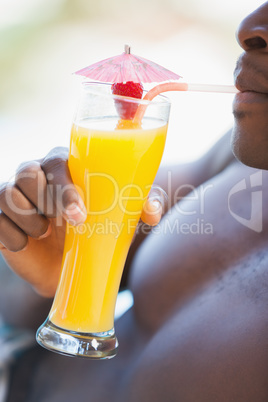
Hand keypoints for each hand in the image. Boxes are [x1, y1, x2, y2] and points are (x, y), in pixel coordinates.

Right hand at [0, 147, 165, 296]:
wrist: (69, 263)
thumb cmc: (96, 230)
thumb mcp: (121, 217)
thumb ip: (139, 205)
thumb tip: (153, 214)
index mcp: (64, 167)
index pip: (58, 162)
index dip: (66, 188)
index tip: (80, 216)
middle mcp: (36, 174)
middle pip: (28, 172)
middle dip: (49, 201)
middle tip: (70, 225)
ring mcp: (15, 195)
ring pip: (8, 192)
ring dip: (29, 219)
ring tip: (45, 233)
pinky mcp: (1, 216)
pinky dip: (12, 234)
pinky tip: (27, 243)